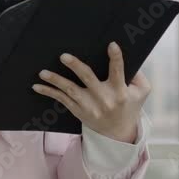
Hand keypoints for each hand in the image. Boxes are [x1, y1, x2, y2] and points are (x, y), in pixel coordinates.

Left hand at [32, 42, 149, 143]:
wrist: (118, 133)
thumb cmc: (130, 105)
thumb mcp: (141, 92)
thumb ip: (138, 76)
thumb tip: (131, 58)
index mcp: (120, 91)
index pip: (118, 72)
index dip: (116, 58)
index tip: (111, 44)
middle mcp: (103, 98)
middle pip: (88, 79)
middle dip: (76, 67)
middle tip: (64, 56)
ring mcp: (89, 106)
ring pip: (70, 90)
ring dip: (55, 80)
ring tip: (42, 72)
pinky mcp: (78, 110)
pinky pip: (61, 100)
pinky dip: (49, 92)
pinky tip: (37, 86)